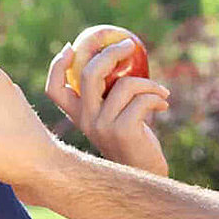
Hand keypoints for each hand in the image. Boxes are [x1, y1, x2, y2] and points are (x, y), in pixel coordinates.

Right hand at [45, 41, 171, 175]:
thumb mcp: (114, 117)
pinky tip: (164, 105)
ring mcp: (102, 126)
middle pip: (89, 74)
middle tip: (129, 44)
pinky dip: (157, 96)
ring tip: (160, 92)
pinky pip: (142, 99)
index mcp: (79, 116)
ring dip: (149, 83)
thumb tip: (116, 54)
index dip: (57, 65)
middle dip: (110, 52)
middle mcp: (86, 121)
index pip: (54, 89)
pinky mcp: (123, 130)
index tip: (71, 46)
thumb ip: (108, 95)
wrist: (146, 173)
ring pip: (125, 85)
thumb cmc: (133, 140)